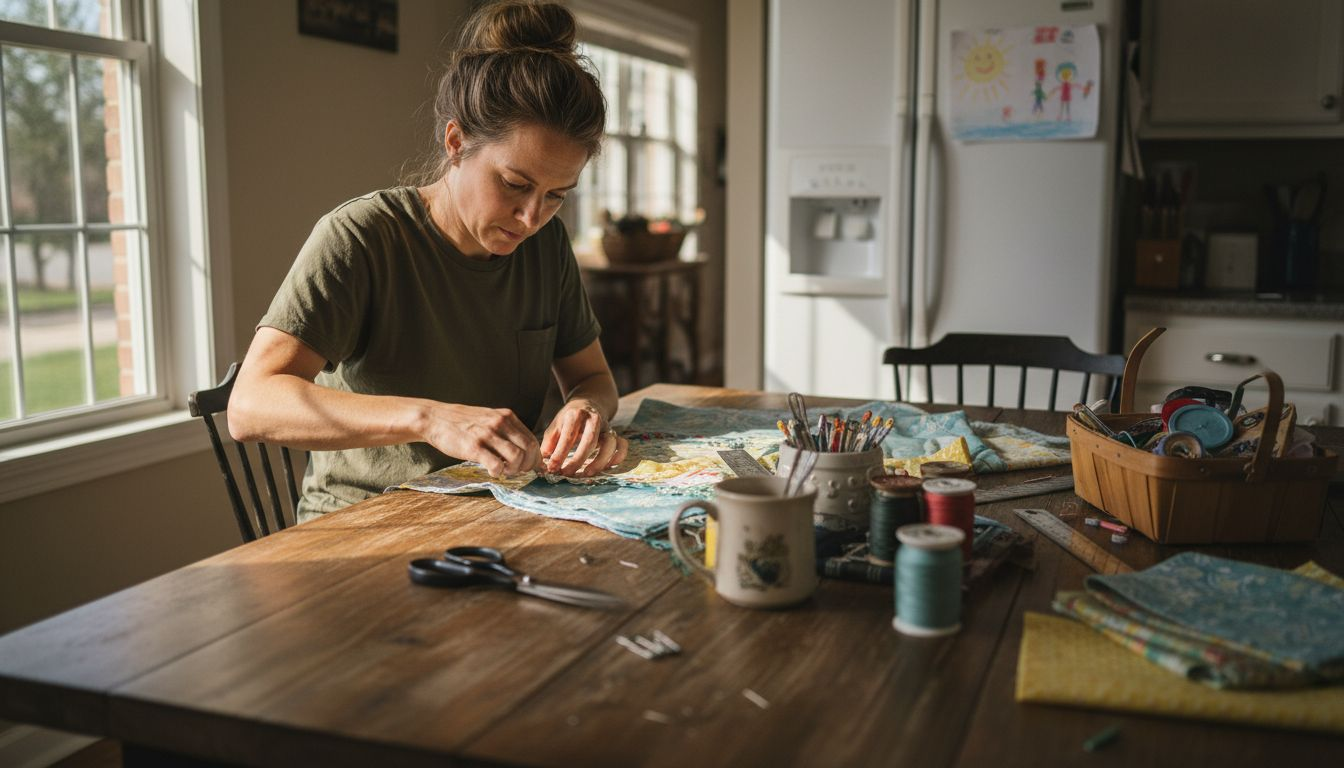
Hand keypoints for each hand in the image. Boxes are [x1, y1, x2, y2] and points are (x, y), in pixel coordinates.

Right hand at [421, 403, 539, 477]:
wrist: (435, 418)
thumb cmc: (462, 422)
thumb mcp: (489, 418)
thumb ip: (505, 430)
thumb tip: (523, 449)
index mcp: (506, 416)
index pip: (532, 439)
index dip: (535, 457)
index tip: (531, 467)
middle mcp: (500, 423)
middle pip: (529, 449)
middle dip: (528, 465)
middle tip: (518, 472)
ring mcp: (487, 434)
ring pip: (516, 457)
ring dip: (514, 470)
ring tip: (504, 471)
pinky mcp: (474, 447)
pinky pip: (496, 465)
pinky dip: (498, 472)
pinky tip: (492, 471)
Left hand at [540, 400, 628, 476]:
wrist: (589, 402)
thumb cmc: (570, 418)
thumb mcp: (557, 424)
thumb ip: (549, 441)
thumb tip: (543, 460)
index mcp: (576, 415)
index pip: (568, 435)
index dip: (560, 453)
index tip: (552, 468)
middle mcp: (594, 419)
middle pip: (590, 440)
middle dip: (578, 459)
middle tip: (567, 473)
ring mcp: (607, 426)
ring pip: (609, 443)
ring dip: (600, 460)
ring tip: (588, 473)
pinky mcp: (615, 433)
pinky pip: (623, 445)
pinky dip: (618, 456)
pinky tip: (608, 466)